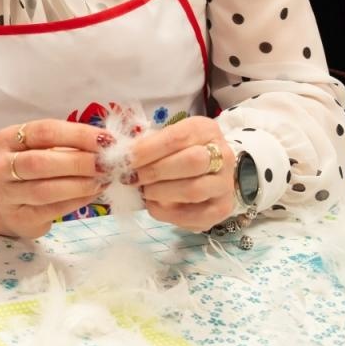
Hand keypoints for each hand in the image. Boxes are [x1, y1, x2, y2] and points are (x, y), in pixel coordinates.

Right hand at [0, 119, 106, 238]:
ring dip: (80, 185)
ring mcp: (6, 195)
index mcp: (8, 139)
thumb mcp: (41, 149)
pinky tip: (93, 194)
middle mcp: (0, 166)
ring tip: (102, 180)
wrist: (5, 204)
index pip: (44, 131)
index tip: (106, 140)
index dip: (78, 135)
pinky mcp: (19, 218)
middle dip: (78, 162)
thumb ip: (69, 145)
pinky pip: (51, 211)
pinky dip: (77, 201)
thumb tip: (107, 145)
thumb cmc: (31, 169)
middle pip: (40, 162)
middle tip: (106, 164)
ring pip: (45, 190)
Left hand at [129, 116, 236, 231]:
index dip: (147, 150)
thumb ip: (146, 146)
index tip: (125, 160)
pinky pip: (195, 215)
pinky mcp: (222, 209)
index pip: (177, 137)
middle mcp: (224, 154)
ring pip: (194, 190)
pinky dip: (168, 214)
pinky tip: (154, 206)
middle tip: (133, 178)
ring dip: (161, 193)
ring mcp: (225, 183)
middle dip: (155, 172)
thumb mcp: (164, 141)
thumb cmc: (176, 154)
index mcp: (205, 130)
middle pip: (191, 162)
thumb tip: (119, 157)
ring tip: (144, 192)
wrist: (206, 173)